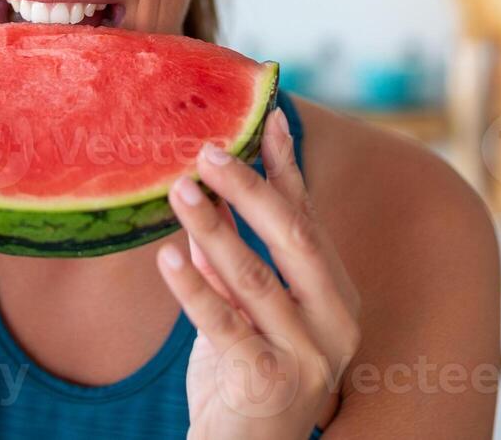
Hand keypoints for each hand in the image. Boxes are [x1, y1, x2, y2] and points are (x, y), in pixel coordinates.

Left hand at [157, 108, 360, 438]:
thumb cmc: (248, 376)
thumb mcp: (245, 308)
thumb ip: (235, 259)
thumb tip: (208, 193)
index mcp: (336, 295)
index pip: (309, 219)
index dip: (287, 167)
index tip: (267, 117)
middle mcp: (335, 321)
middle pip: (293, 238)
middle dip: (250, 188)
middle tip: (208, 150)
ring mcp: (308, 355)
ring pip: (255, 277)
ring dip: (213, 229)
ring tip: (178, 190)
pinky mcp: (269, 383)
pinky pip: (226, 326)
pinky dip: (194, 289)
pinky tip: (165, 257)